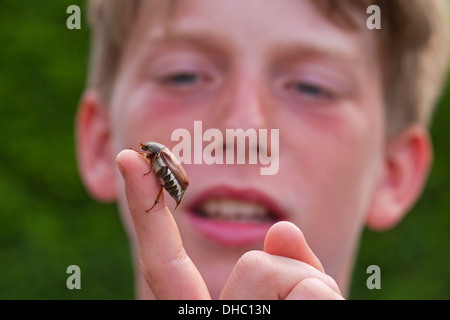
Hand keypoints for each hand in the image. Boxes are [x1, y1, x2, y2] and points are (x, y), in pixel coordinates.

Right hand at [116, 149, 343, 299]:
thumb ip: (287, 268)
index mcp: (207, 315)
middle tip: (306, 309)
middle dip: (294, 277)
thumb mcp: (299, 303)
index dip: (145, 208)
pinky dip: (326, 301)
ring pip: (270, 266)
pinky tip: (319, 312)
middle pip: (254, 261)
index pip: (164, 263)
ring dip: (312, 293)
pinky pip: (309, 291)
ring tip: (311, 314)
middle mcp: (205, 318)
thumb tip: (280, 229)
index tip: (130, 157)